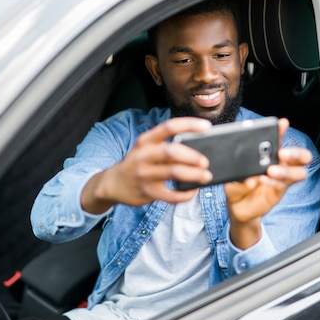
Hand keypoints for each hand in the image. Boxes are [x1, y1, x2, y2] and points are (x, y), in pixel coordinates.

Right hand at [82, 117, 212, 213]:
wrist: (113, 184)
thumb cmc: (137, 163)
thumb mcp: (145, 149)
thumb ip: (165, 146)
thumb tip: (197, 150)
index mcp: (145, 140)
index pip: (169, 127)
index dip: (189, 124)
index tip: (207, 126)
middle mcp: (144, 155)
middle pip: (172, 152)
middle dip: (192, 156)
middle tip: (206, 161)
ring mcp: (145, 175)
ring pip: (174, 173)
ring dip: (194, 175)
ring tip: (206, 176)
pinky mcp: (147, 192)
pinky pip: (171, 195)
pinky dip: (185, 194)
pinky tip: (192, 190)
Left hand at [224, 118, 311, 248]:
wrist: (236, 204)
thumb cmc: (237, 182)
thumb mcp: (234, 171)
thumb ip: (240, 167)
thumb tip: (249, 170)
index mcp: (270, 153)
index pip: (280, 139)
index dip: (282, 130)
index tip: (281, 123)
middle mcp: (280, 163)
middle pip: (301, 156)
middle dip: (295, 152)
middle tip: (282, 153)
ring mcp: (282, 179)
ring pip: (298, 172)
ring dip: (285, 170)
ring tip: (270, 170)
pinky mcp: (279, 192)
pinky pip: (282, 186)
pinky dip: (272, 182)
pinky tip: (262, 180)